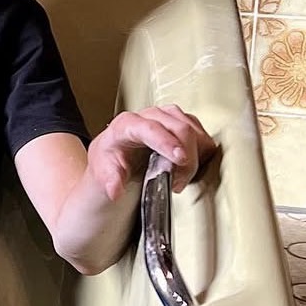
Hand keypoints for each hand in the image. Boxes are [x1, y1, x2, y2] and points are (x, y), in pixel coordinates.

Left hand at [88, 106, 215, 200]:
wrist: (116, 158)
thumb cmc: (111, 163)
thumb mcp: (104, 174)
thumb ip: (110, 181)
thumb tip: (115, 190)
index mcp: (125, 125)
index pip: (149, 128)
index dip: (167, 142)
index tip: (180, 158)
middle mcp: (147, 116)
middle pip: (177, 127)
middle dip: (186, 156)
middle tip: (179, 181)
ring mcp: (164, 116)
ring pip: (191, 126)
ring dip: (195, 152)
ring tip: (183, 175)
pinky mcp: (178, 122)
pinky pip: (198, 130)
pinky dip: (201, 147)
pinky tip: (195, 162)